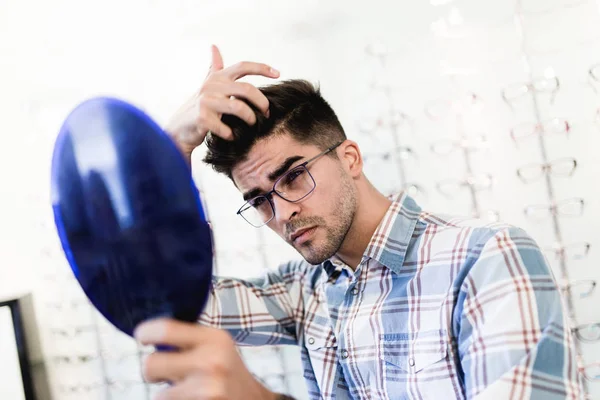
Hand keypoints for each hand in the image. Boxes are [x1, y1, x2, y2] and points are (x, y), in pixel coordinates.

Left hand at [135, 318, 276, 399]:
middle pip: (151, 364)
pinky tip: (192, 399)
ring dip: (167, 396)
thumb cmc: (228, 372)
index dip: (146, 332)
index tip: (143, 336)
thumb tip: (148, 334)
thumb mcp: (217, 346)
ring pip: (158, 395)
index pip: (165, 329)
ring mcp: (208, 388)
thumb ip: (188, 340)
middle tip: (163, 374)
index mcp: (214, 338)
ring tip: (186, 391)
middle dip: (152, 372)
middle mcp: (212, 361)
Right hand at [165, 45, 279, 157]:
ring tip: (252, 124)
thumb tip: (214, 47)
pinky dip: (232, 134)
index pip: (242, 66)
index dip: (262, 68)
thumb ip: (213, 68)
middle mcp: (211, 86)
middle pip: (246, 89)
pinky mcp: (202, 118)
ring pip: (239, 107)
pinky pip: (227, 128)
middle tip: (267, 113)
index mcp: (217, 77)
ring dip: (250, 118)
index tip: (278, 73)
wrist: (179, 130)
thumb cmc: (199, 108)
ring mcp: (206, 101)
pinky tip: (232, 136)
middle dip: (261, 102)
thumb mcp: (207, 85)